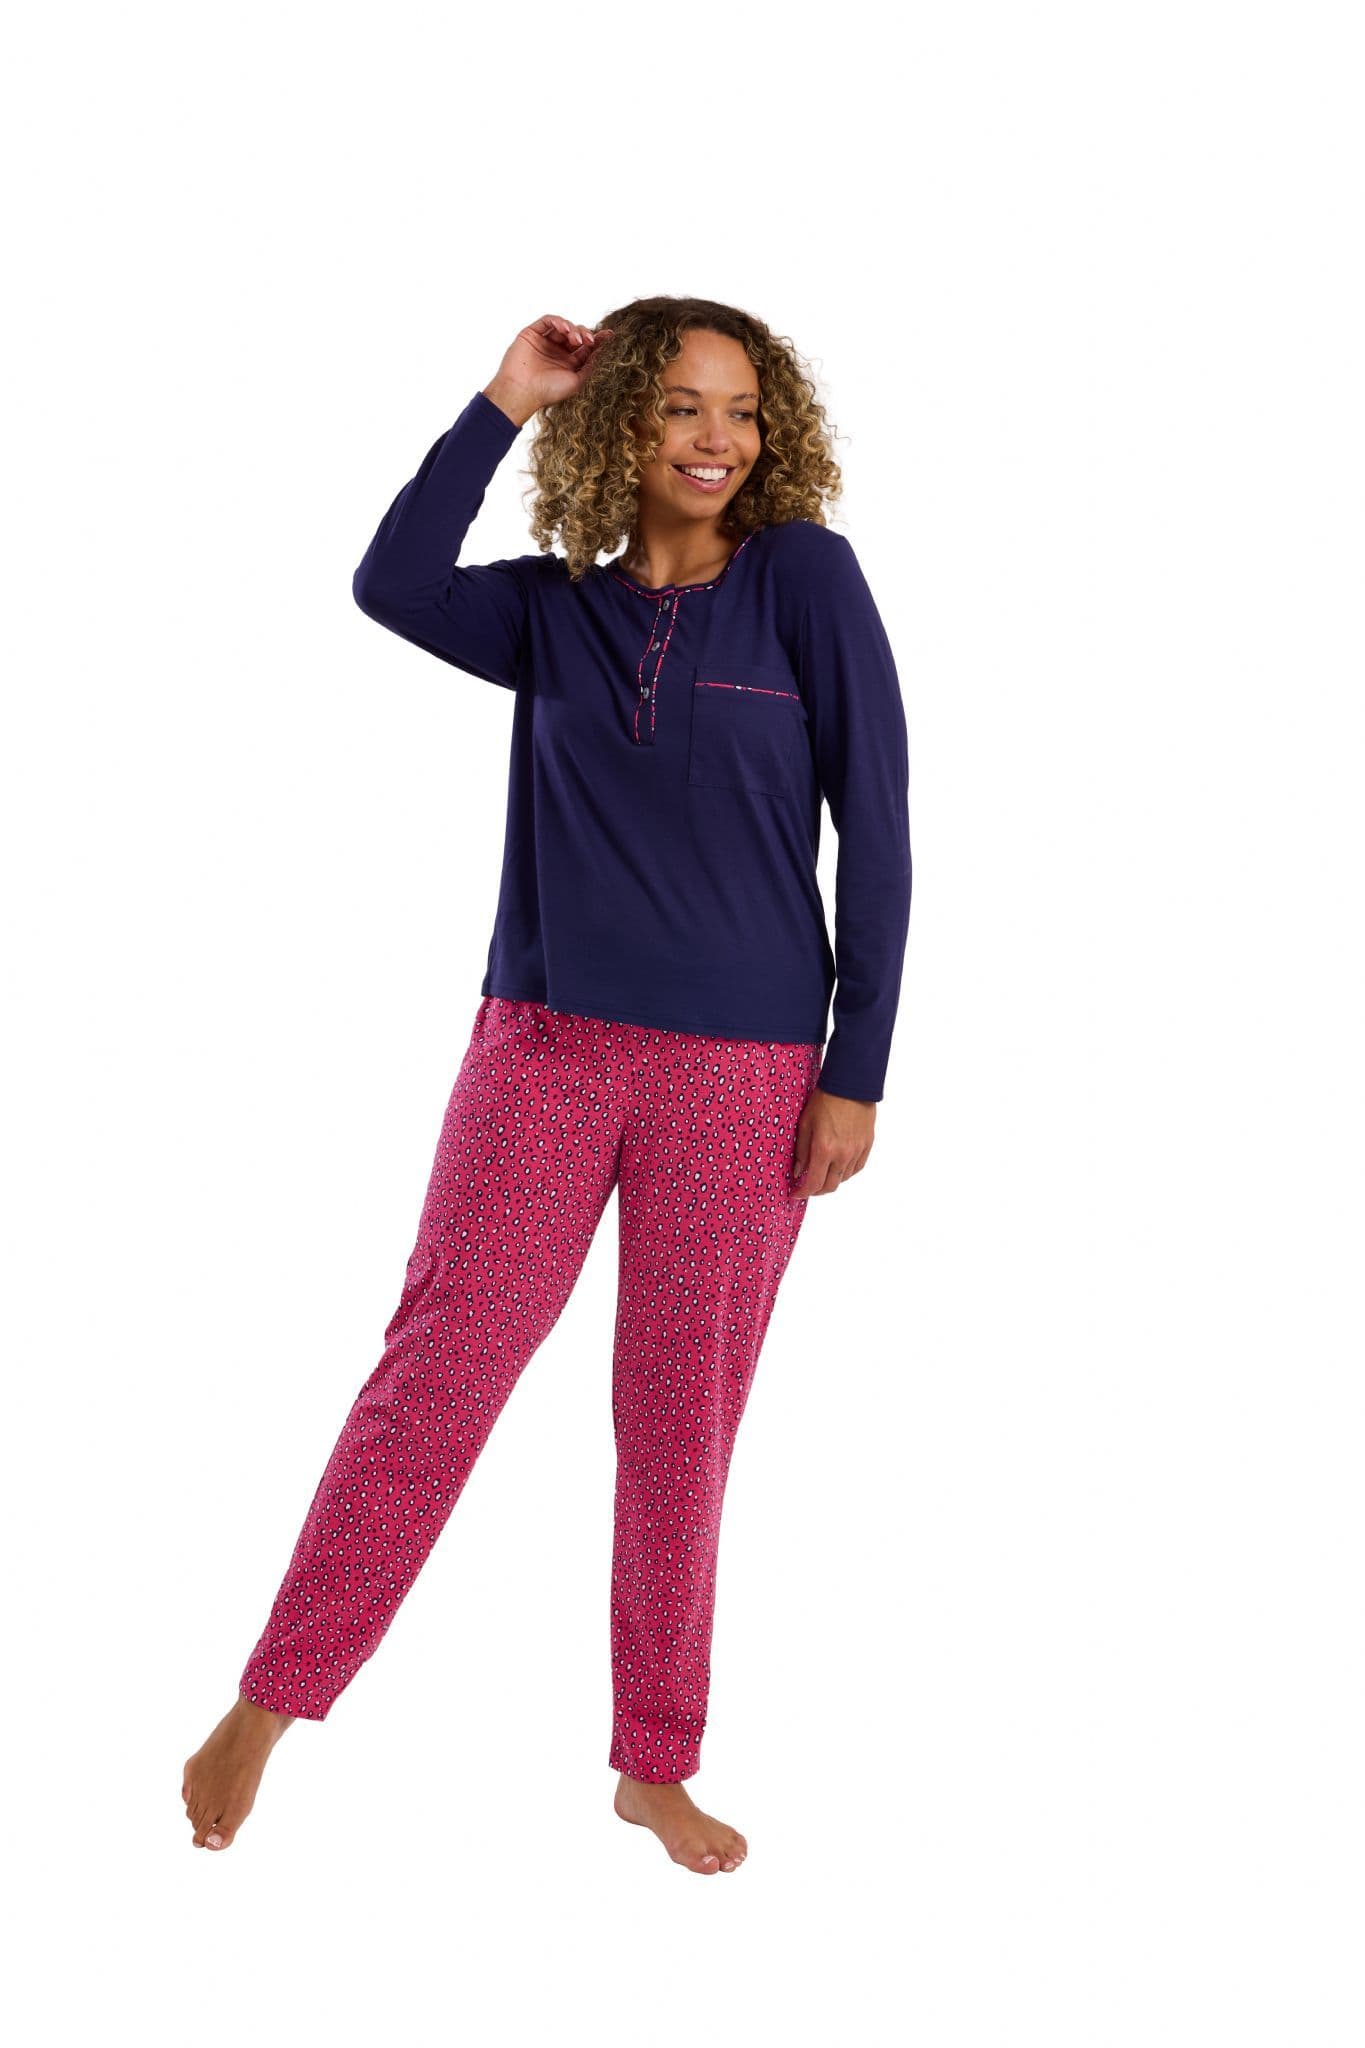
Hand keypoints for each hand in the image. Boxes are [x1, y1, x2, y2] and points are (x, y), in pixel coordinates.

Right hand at [483, 314, 615, 426]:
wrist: (523, 391)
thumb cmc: (548, 391)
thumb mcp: (577, 381)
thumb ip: (591, 366)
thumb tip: (605, 352)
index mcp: (568, 364)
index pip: (586, 348)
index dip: (598, 341)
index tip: (610, 336)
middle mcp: (557, 352)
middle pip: (576, 335)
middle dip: (585, 334)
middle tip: (590, 340)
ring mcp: (545, 342)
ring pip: (563, 326)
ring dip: (572, 329)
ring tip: (576, 339)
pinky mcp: (532, 334)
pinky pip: (547, 321)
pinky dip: (558, 321)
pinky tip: (564, 328)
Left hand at [788, 1088, 875, 1198]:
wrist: (850, 1085)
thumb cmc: (824, 1100)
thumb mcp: (805, 1124)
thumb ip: (801, 1151)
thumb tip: (798, 1171)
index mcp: (824, 1149)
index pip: (813, 1183)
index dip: (802, 1193)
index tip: (795, 1194)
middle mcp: (842, 1155)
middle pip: (830, 1186)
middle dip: (816, 1191)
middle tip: (807, 1187)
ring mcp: (856, 1151)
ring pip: (843, 1178)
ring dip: (831, 1180)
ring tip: (822, 1173)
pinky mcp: (867, 1145)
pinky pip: (856, 1168)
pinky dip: (845, 1172)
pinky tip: (838, 1166)